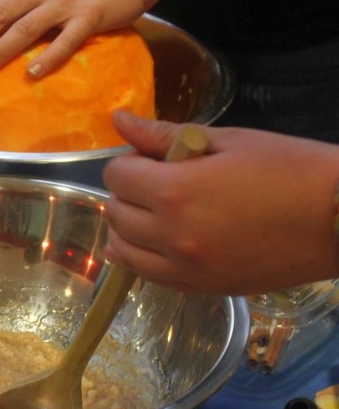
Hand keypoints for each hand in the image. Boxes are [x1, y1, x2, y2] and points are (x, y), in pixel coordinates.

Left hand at [102, 111, 338, 294]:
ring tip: (158, 211)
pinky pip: (150, 276)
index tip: (153, 159)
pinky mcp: (203, 288)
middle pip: (115, 214)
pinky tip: (164, 240)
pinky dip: (146, 256)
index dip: (130, 162)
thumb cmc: (292, 169)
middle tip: (158, 181)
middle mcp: (171, 236)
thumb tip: (118, 120)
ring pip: (124, 251)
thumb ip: (165, 135)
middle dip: (127, 193)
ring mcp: (186, 268)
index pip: (117, 177)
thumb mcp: (229, 141)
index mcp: (176, 192)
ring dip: (129, 227)